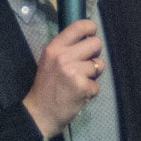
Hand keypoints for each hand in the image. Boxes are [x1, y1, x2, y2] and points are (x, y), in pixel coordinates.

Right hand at [22, 19, 102, 138]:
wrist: (40, 113)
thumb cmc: (47, 86)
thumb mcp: (49, 61)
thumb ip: (66, 49)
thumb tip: (89, 38)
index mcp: (54, 48)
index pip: (79, 27)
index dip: (91, 28)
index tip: (92, 34)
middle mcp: (63, 57)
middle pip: (96, 44)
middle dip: (94, 54)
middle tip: (85, 65)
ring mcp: (74, 72)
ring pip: (99, 65)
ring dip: (93, 75)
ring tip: (79, 82)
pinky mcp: (83, 87)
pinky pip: (98, 84)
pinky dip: (91, 91)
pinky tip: (79, 94)